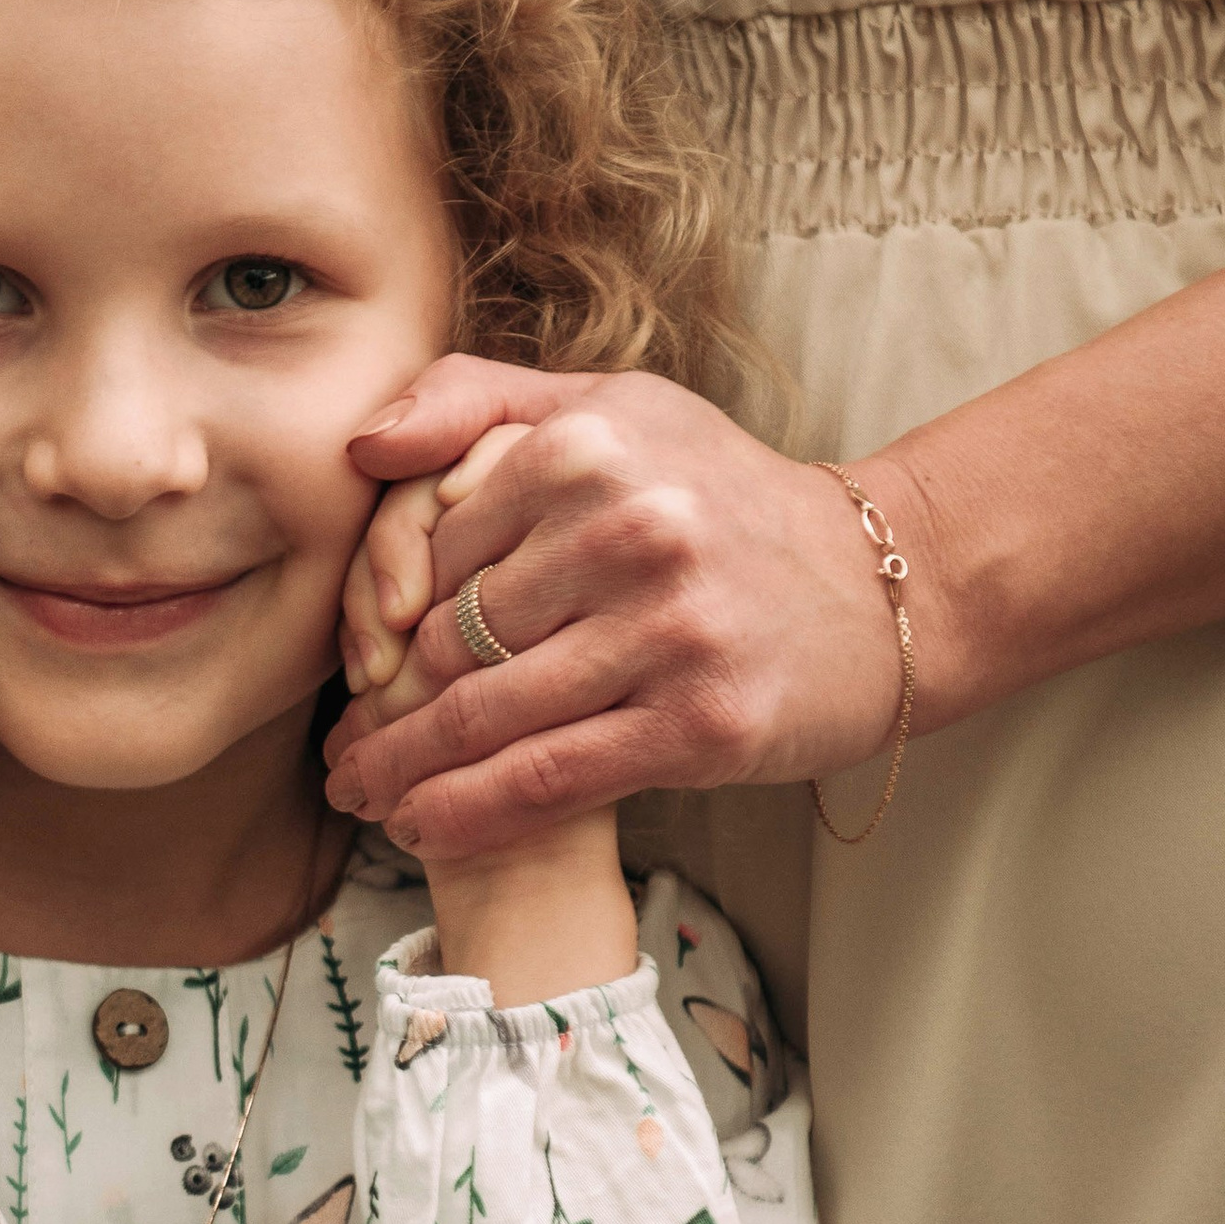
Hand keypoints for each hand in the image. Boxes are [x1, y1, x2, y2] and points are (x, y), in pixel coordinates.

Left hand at [322, 356, 907, 864]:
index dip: (378, 611)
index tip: (362, 659)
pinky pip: (547, 778)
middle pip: (445, 636)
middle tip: (343, 747)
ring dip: (402, 769)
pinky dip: (468, 810)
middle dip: (383, 702)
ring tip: (360, 791)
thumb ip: (473, 399)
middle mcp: (629, 531)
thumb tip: (359, 447)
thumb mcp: (611, 409)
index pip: (426, 544)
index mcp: (588, 446)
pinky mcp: (698, 723)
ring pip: (484, 715)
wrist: (881, 587)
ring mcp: (667, 631)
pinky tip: (420, 824)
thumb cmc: (719, 496)